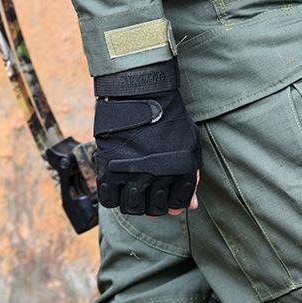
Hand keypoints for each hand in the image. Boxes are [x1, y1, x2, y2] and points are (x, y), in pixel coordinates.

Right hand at [93, 59, 200, 216]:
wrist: (140, 92)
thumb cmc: (169, 116)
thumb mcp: (190, 144)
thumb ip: (193, 176)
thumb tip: (190, 206)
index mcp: (182, 171)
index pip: (178, 204)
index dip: (172, 203)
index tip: (165, 195)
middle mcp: (158, 176)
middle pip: (154, 209)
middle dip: (152, 205)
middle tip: (147, 192)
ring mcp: (133, 173)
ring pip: (131, 207)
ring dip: (132, 202)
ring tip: (131, 189)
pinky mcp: (109, 168)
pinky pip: (108, 199)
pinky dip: (111, 197)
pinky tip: (115, 185)